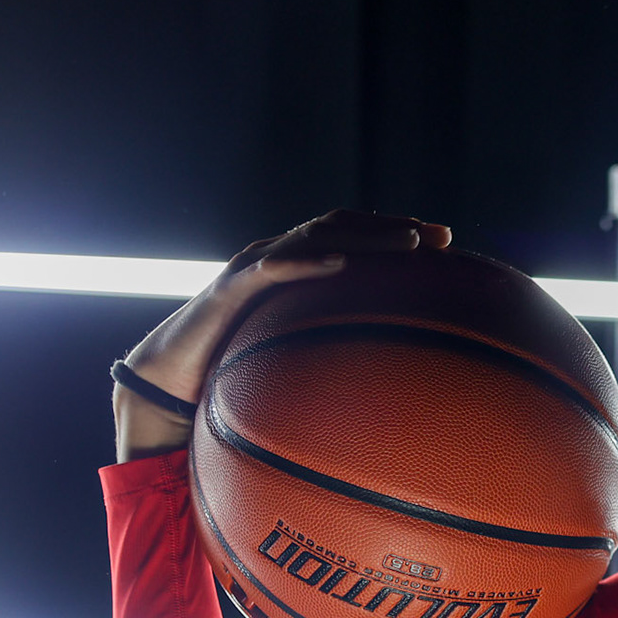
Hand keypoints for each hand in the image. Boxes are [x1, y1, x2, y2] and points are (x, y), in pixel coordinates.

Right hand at [113, 209, 451, 460]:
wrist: (168, 381)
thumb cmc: (232, 372)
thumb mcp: (296, 362)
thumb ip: (336, 359)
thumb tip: (391, 391)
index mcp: (297, 270)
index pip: (355, 239)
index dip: (398, 235)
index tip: (449, 245)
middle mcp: (278, 257)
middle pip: (343, 226)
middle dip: (394, 228)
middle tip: (442, 238)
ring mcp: (253, 268)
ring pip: (314, 237)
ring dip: (365, 237)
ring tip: (408, 243)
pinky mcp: (229, 288)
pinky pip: (271, 270)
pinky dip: (306, 262)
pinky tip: (340, 264)